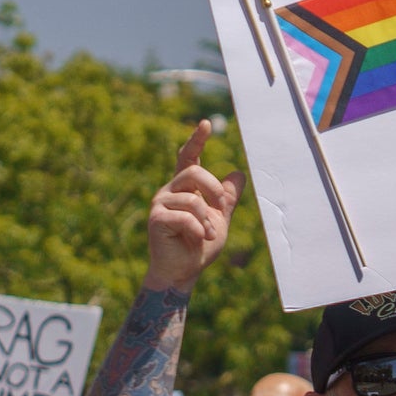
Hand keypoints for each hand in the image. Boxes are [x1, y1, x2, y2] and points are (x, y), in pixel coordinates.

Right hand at [141, 120, 245, 293]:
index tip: (206, 123)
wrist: (185, 271)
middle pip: (194, 173)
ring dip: (207, 220)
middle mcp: (170, 191)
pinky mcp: (156, 219)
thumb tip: (239, 173)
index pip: (189, 158)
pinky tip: (196, 240)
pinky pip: (184, 217)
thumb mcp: (220, 219)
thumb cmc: (200, 246)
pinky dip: (197, 230)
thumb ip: (227, 198)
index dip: (197, 140)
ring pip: (191, 199)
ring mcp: (160, 204)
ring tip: (207, 235)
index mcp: (185, 188)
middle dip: (213, 190)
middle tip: (220, 208)